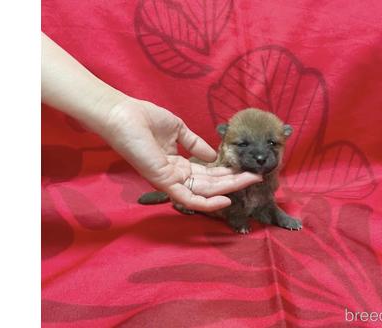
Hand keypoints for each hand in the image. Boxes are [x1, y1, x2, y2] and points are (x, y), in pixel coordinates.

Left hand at [98, 97, 261, 210]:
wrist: (124, 116)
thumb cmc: (146, 119)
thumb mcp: (178, 129)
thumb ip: (195, 144)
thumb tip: (213, 154)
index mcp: (178, 164)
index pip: (208, 173)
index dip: (228, 172)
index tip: (246, 168)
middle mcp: (176, 176)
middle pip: (211, 183)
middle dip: (235, 180)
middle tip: (257, 176)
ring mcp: (170, 181)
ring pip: (205, 191)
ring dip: (229, 189)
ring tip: (251, 180)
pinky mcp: (164, 182)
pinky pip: (188, 198)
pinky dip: (208, 202)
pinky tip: (227, 199)